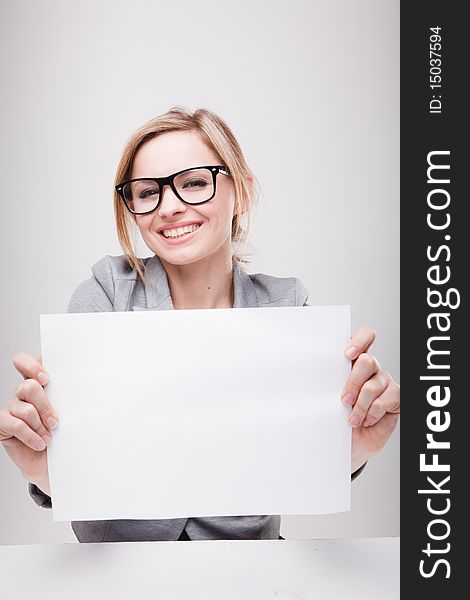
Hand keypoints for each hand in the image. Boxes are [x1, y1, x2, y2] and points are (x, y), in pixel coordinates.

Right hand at [0, 353, 58, 495]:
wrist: (50, 461)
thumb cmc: (62, 433)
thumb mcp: (67, 411)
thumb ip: (66, 396)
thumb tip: (82, 386)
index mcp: (36, 383)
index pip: (24, 362)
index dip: (32, 366)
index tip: (46, 378)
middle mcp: (21, 393)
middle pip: (28, 386)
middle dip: (45, 405)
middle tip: (55, 421)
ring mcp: (11, 408)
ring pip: (26, 408)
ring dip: (41, 425)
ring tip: (50, 437)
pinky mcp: (3, 424)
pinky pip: (16, 425)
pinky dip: (31, 436)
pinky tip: (40, 443)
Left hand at [341, 327, 399, 471]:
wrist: (350, 442)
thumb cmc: (337, 416)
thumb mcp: (328, 396)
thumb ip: (328, 382)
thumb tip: (310, 377)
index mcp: (354, 361)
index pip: (365, 337)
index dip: (359, 341)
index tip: (348, 355)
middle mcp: (372, 368)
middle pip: (368, 361)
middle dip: (353, 382)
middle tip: (344, 399)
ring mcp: (384, 382)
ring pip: (373, 385)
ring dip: (360, 405)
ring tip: (352, 419)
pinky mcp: (395, 397)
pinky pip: (385, 401)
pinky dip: (372, 413)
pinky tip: (365, 420)